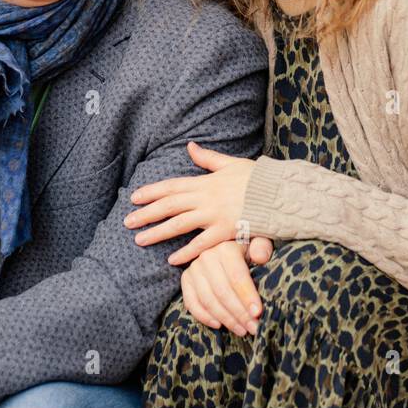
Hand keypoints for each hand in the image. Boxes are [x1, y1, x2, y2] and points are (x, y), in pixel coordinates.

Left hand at [125, 142, 253, 264]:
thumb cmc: (257, 179)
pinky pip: (202, 244)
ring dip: (158, 232)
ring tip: (139, 240)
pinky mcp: (227, 231)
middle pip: (170, 205)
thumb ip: (208, 159)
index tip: (134, 198)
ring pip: (180, 224)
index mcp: (206, 181)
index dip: (151, 192)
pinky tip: (171, 260)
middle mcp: (206, 198)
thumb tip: (190, 146)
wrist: (280, 192)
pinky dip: (186, 252)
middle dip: (147, 214)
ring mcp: (215, 215)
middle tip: (127, 222)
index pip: (172, 186)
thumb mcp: (230, 164)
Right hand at [180, 240, 263, 336]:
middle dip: (239, 313)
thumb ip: (262, 247)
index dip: (247, 296)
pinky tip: (219, 325)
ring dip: (225, 318)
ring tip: (241, 329)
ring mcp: (194, 268)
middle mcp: (206, 256)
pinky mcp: (186, 279)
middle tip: (253, 327)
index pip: (236, 276)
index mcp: (226, 247)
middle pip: (222, 292)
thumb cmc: (247, 248)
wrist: (226, 245)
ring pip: (208, 300)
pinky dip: (204, 317)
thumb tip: (260, 257)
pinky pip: (191, 303)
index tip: (258, 313)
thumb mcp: (258, 242)